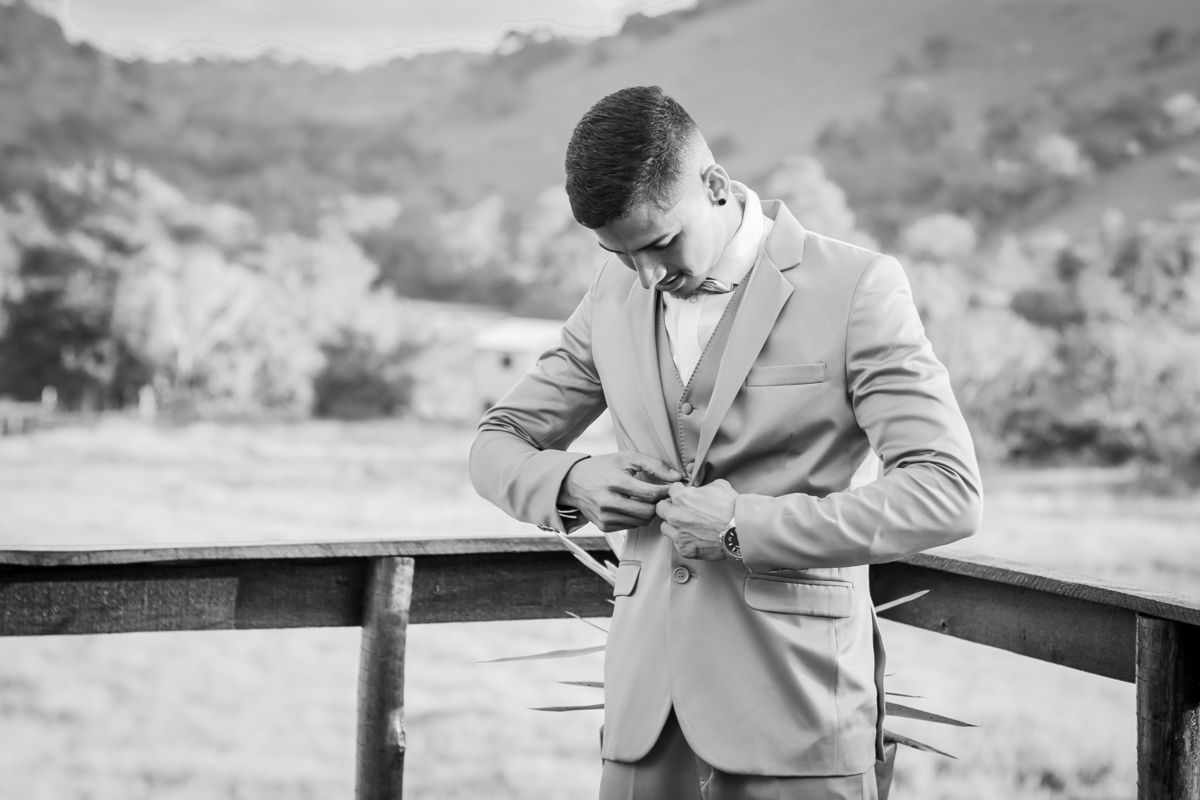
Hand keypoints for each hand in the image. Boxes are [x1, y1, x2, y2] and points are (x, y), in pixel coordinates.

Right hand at [559, 452, 681, 532]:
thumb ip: (654, 465)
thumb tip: (677, 477)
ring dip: (649, 511)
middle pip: (648, 512)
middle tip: (662, 496)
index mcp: (615, 482)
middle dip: (659, 504)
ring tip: (648, 500)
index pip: (650, 494)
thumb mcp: (627, 458)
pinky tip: (633, 506)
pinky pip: (631, 526)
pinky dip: (636, 517)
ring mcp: (605, 517)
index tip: (672, 487)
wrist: (573, 482)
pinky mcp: (604, 526)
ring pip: (641, 521)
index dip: (665, 492)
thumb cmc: (604, 467)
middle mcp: (609, 502)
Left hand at [655, 479, 737, 560]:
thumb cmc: (731, 507)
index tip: (684, 495)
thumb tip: (699, 488)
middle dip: (670, 507)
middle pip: (661, 508)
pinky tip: (694, 537)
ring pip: (665, 527)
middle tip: (681, 509)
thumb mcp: (718, 485)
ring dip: (672, 524)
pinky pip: (676, 543)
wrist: (741, 530)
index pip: (671, 490)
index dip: (679, 491)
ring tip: (686, 525)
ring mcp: (678, 534)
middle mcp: (675, 515)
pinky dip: (683, 539)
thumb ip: (703, 485)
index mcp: (681, 497)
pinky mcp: (684, 549)